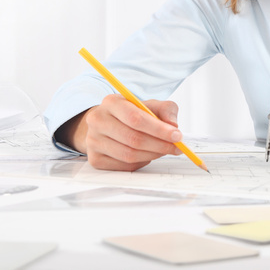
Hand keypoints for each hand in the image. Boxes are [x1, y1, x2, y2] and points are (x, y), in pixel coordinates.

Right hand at [57, 95, 182, 171]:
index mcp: (111, 102)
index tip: (177, 135)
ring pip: (129, 155)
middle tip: (177, 147)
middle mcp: (98, 120)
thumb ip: (166, 110)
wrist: (108, 124)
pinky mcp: (94, 159)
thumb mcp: (151, 105)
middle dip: (160, 145)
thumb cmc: (133, 114)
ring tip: (164, 150)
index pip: (136, 118)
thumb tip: (173, 126)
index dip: (159, 129)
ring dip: (153, 155)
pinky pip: (124, 166)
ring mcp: (93, 141)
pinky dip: (142, 162)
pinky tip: (148, 154)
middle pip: (133, 139)